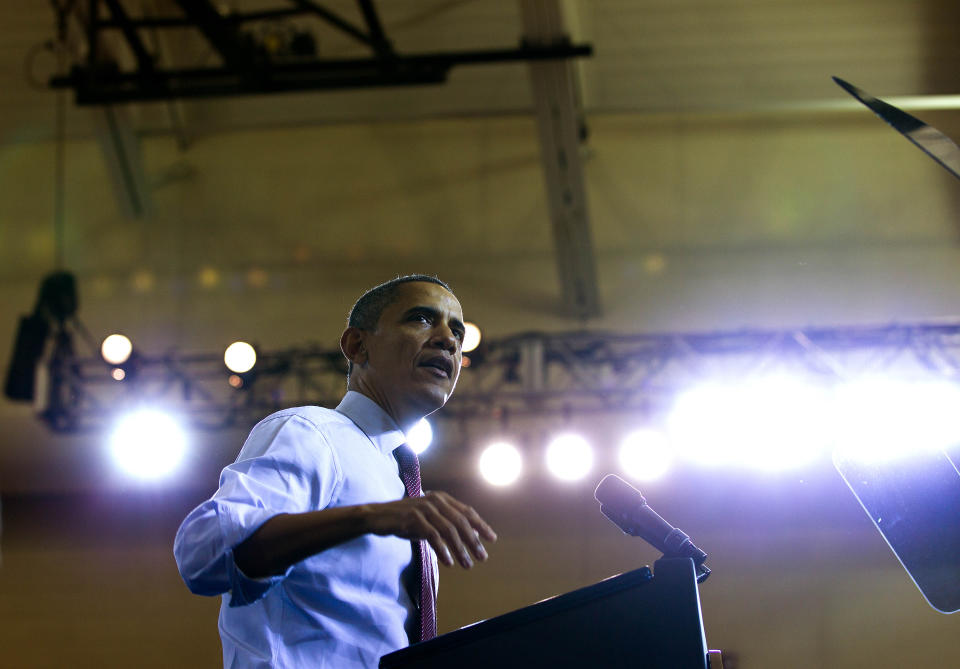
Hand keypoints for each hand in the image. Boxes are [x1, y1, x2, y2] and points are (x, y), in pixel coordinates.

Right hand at [365, 491, 496, 567]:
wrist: (377, 516)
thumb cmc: (405, 519)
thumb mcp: (429, 519)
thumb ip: (447, 523)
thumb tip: (471, 535)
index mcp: (441, 498)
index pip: (467, 511)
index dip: (481, 525)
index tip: (492, 539)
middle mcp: (435, 500)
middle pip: (461, 522)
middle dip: (474, 541)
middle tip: (482, 557)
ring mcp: (424, 508)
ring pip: (449, 530)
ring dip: (460, 549)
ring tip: (467, 565)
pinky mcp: (413, 518)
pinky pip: (433, 536)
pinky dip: (443, 550)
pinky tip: (449, 562)